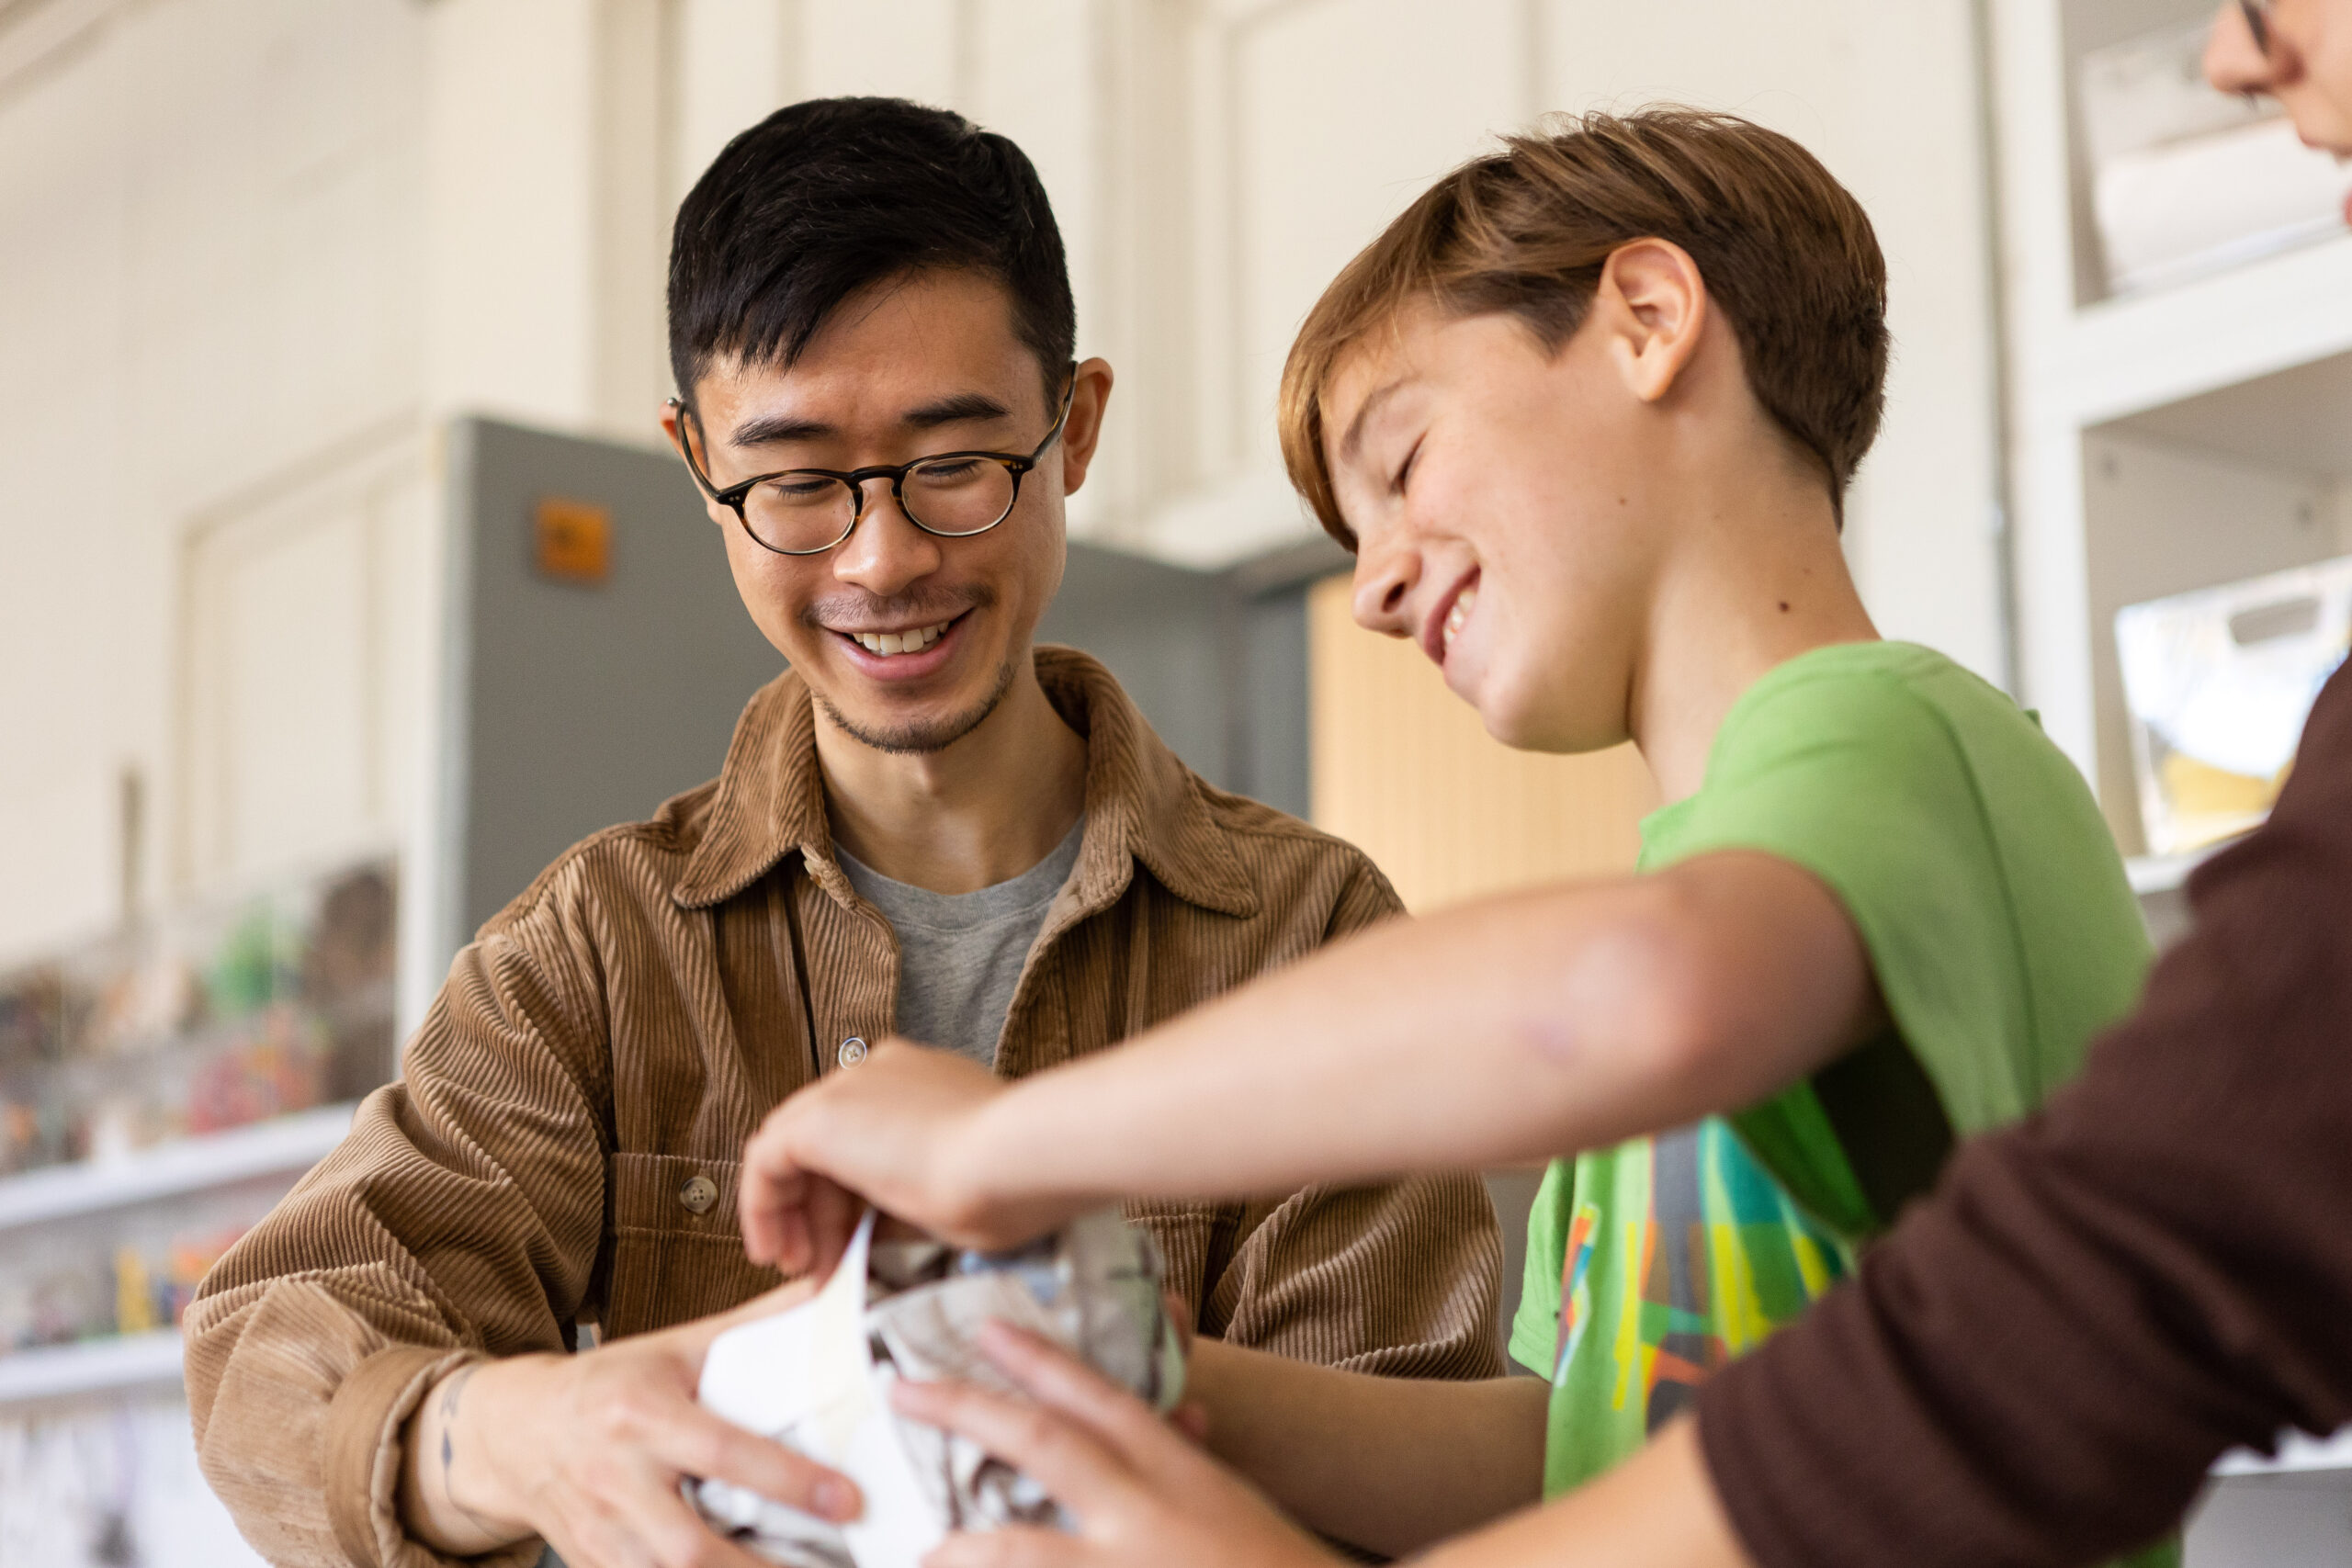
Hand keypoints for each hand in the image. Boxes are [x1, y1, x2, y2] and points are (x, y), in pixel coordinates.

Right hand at [399, 1280, 860, 1567]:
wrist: (515, 1430)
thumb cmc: (611, 1384)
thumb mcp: (676, 1347)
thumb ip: (753, 1327)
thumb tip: (829, 1289)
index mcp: (643, 1414)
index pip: (724, 1451)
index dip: (789, 1479)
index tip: (847, 1500)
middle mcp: (618, 1479)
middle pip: (689, 1546)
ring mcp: (600, 1532)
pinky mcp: (593, 1565)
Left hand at [740, 1039, 1085, 1275]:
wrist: (1017, 1158)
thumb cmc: (1014, 1185)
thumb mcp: (960, 1195)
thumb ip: (915, 1205)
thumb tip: (882, 1237)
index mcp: (926, 1084)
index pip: (868, 1138)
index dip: (853, 1202)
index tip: (854, 1248)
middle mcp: (883, 1075)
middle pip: (827, 1146)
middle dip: (821, 1214)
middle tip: (825, 1268)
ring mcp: (850, 1088)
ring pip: (794, 1151)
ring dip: (793, 1215)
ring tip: (802, 1269)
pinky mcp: (819, 1117)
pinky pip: (766, 1161)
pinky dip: (763, 1208)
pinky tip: (775, 1251)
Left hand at [889, 1320, 1338, 1567]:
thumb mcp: (1231, 1506)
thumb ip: (1188, 1461)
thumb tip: (1179, 1414)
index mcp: (1180, 1474)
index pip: (1102, 1399)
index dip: (1041, 1360)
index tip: (988, 1330)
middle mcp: (1149, 1515)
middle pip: (1046, 1447)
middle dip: (969, 1412)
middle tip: (904, 1391)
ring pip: (1022, 1549)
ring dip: (966, 1548)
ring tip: (926, 1550)